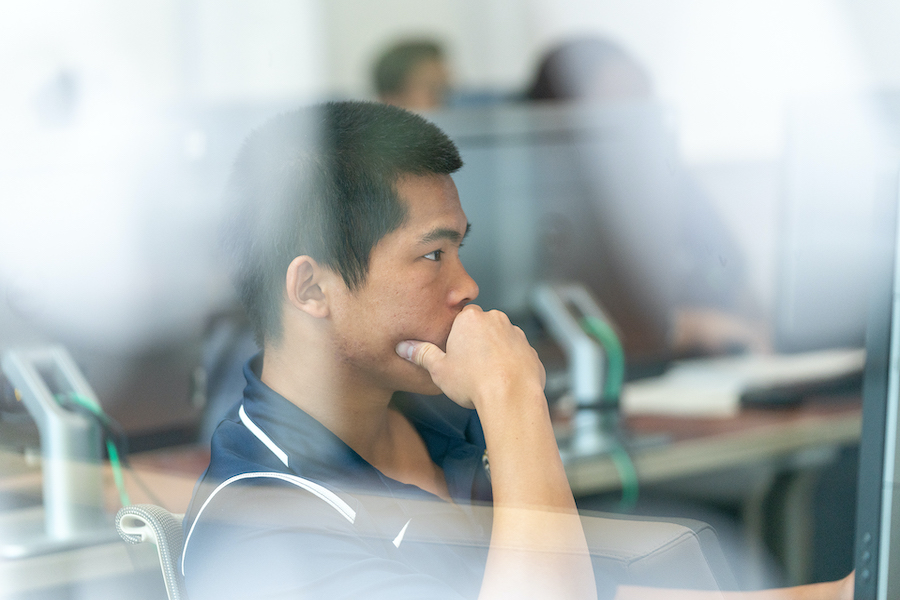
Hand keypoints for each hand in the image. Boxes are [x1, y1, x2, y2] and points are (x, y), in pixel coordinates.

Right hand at [396, 305, 544, 410]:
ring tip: (486, 377)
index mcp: (471, 318)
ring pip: (501, 340)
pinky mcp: (531, 351)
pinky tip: (503, 382)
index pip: (461, 317)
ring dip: (494, 353)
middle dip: (476, 342)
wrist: (512, 397)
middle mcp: (496, 319)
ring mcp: (516, 334)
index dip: (457, 335)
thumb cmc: (473, 382)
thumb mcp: (439, 369)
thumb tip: (403, 347)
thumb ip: (422, 354)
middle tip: (468, 366)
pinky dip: (511, 365)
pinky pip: (517, 355)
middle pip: (482, 327)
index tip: (455, 353)